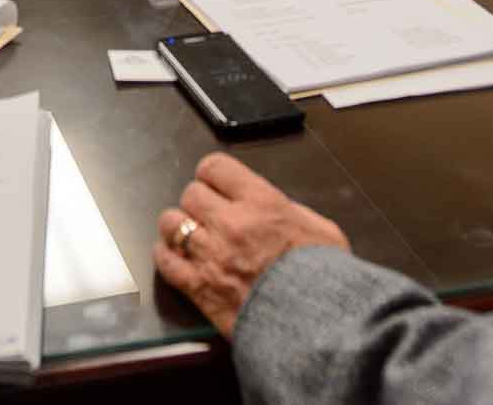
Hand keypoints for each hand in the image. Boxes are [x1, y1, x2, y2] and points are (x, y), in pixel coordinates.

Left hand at [153, 153, 347, 338]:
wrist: (316, 326)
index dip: (212, 175)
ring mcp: (211, 255)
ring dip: (176, 227)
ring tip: (186, 234)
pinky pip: (166, 263)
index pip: (215, 167)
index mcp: (261, 203)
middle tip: (207, 214)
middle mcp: (230, 223)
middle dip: (198, 202)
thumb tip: (280, 212)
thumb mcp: (323, 232)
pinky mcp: (199, 287)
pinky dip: (165, 257)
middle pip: (190, 193)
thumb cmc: (326, 282)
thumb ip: (294, 214)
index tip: (214, 184)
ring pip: (170, 223)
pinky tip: (172, 258)